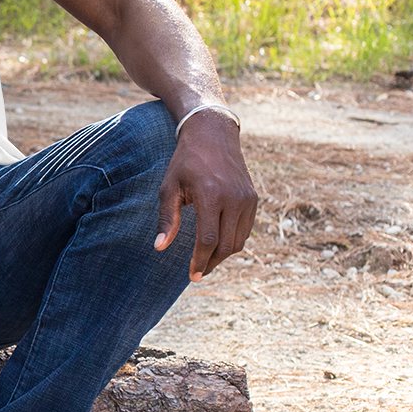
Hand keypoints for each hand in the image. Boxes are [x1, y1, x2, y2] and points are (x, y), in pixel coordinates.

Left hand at [155, 112, 256, 279]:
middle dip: (211, 263)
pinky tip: (217, 246)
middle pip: (227, 245)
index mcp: (211, 196)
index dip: (200, 261)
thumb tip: (159, 248)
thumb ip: (166, 219)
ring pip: (239, 240)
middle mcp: (234, 199)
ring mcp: (248, 199)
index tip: (191, 276)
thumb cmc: (185, 162)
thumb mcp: (169, 187)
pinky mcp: (253, 199)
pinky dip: (233, 242)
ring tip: (205, 262)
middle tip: (196, 273)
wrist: (213, 136)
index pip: (208, 240)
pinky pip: (245, 230)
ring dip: (223, 256)